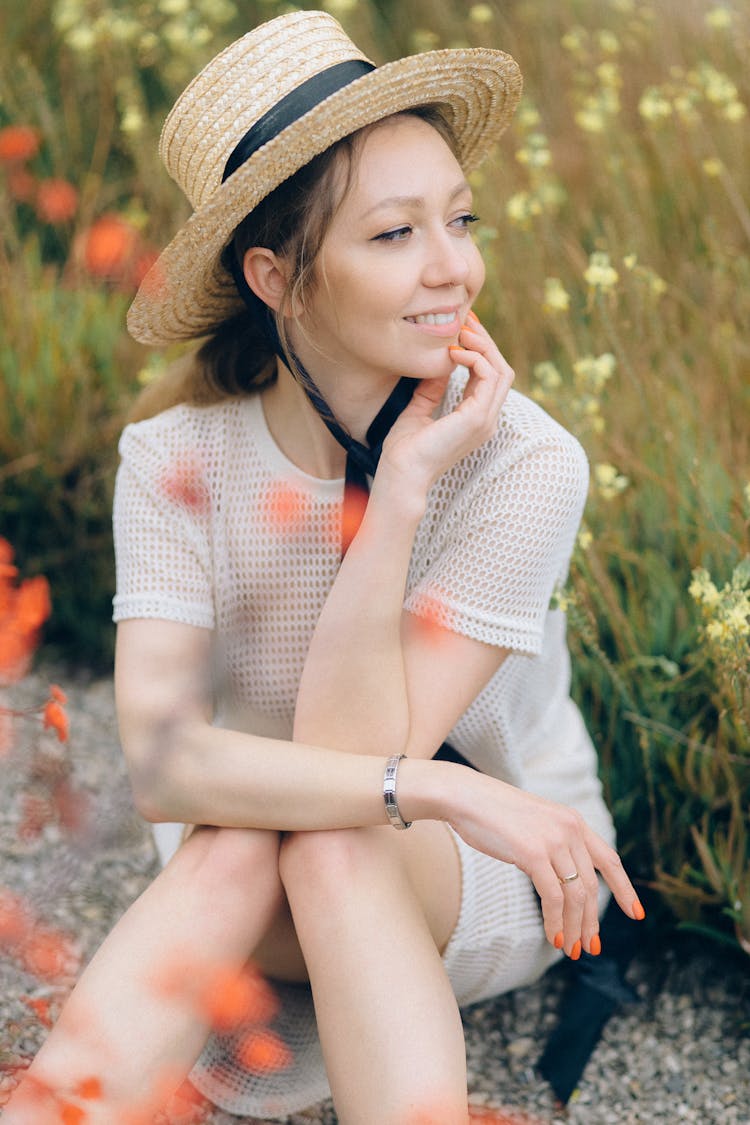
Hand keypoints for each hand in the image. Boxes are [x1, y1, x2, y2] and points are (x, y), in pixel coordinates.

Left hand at [378, 311, 513, 493]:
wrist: (401, 474)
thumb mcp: (418, 410)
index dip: (480, 350)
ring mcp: (485, 420)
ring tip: (460, 332)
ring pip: (501, 370)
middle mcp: (486, 420)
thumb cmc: (404, 451)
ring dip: (482, 346)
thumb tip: (439, 364)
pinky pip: (489, 377)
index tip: (462, 328)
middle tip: (466, 320)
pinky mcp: (476, 418)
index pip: (490, 377)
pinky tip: (453, 352)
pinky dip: (474, 359)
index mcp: (475, 419)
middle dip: (486, 341)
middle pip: (501, 370)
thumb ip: (431, 389)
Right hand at [447, 768, 643, 957]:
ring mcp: (552, 841)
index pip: (609, 859)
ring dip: (575, 928)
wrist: (466, 796)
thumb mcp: (534, 823)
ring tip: (569, 949)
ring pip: (575, 896)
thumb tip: (563, 879)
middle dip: (591, 922)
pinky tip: (553, 937)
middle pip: (591, 887)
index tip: (635, 914)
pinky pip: (553, 897)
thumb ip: (554, 843)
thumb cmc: (493, 812)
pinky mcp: (533, 853)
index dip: (624, 889)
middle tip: (589, 947)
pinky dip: (556, 922)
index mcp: (573, 821)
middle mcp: (569, 829)